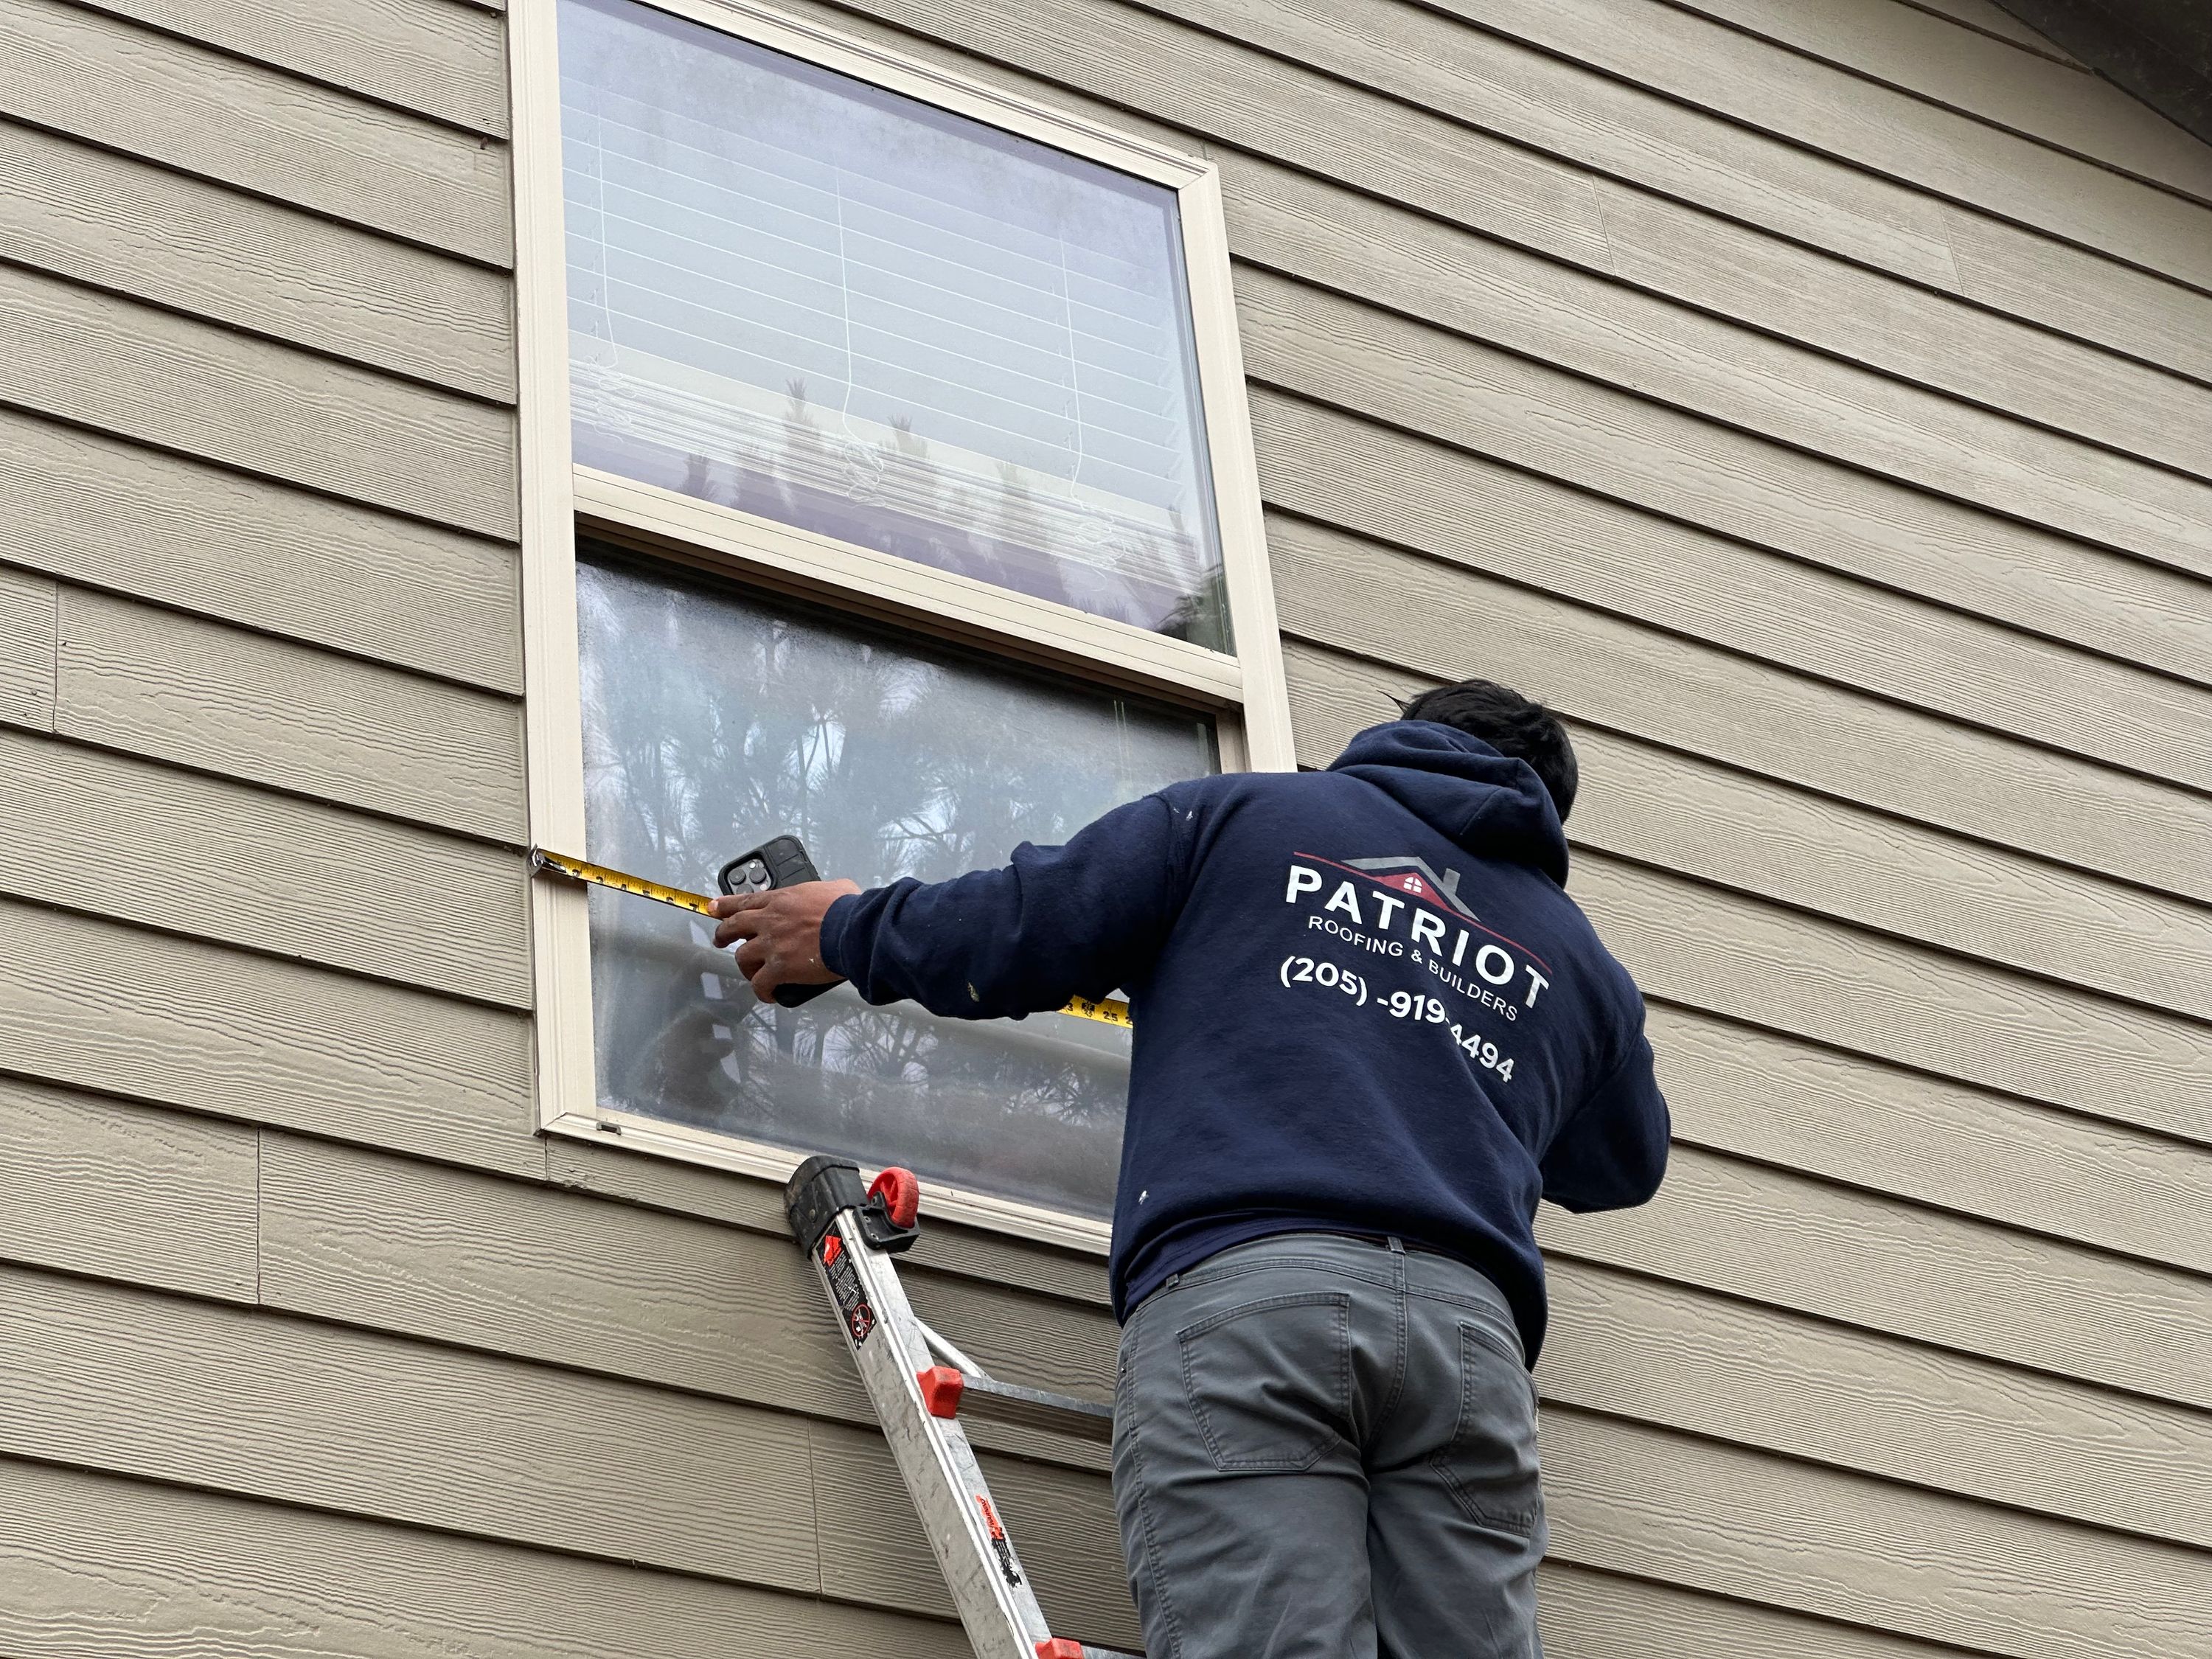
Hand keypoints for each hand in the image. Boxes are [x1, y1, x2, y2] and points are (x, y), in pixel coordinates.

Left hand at [709, 879, 861, 1001]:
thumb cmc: (848, 909)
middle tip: (721, 940)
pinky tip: (769, 994)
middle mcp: (770, 921)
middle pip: (733, 927)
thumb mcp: (836, 888)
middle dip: (723, 934)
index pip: (745, 901)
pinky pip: (760, 984)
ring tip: (752, 973)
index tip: (714, 907)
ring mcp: (771, 945)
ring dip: (745, 966)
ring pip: (742, 957)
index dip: (725, 905)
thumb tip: (836, 893)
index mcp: (781, 900)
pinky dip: (762, 991)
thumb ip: (825, 891)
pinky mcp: (779, 968)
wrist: (853, 930)